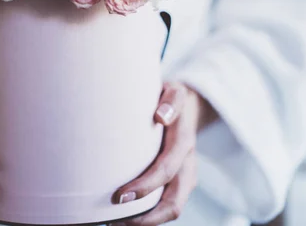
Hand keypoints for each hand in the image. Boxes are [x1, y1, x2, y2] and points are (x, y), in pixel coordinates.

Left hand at [110, 83, 216, 225]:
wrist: (190, 105)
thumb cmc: (172, 98)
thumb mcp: (174, 91)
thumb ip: (171, 101)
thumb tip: (161, 116)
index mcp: (184, 142)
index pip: (166, 170)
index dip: (145, 186)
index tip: (120, 196)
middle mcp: (188, 164)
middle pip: (174, 201)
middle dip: (146, 217)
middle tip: (115, 220)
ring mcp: (185, 175)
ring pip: (172, 208)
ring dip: (147, 221)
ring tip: (116, 223)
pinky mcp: (179, 182)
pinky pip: (167, 204)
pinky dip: (149, 215)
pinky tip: (124, 216)